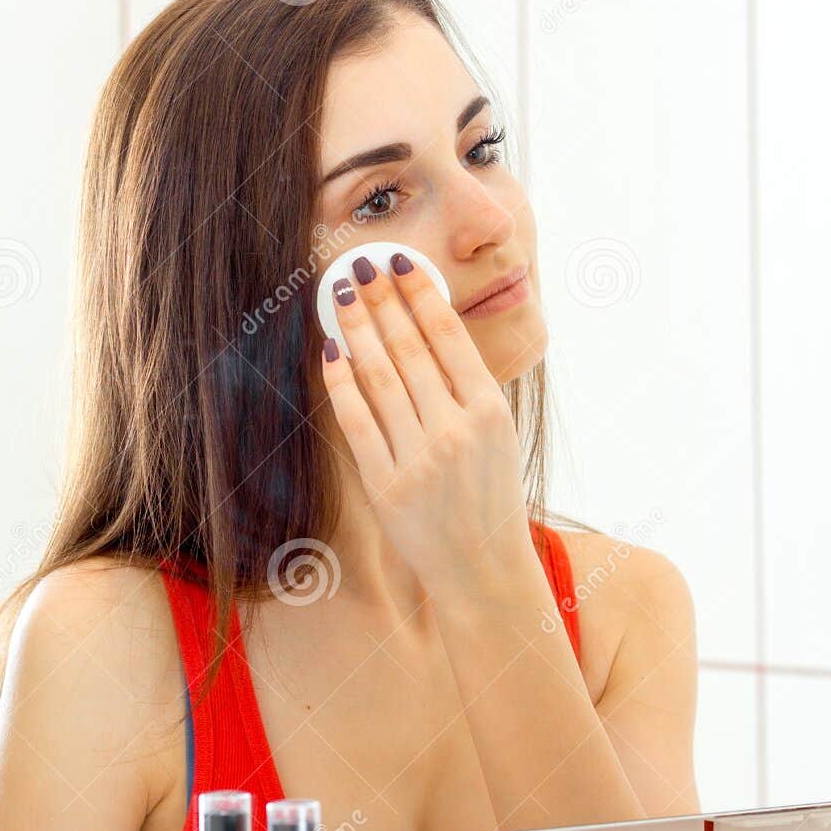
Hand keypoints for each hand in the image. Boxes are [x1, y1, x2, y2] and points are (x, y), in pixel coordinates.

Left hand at [321, 253, 532, 590]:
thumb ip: (470, 385)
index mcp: (489, 410)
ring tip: (340, 296)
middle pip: (408, 348)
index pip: (447, 335)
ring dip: (356, 328)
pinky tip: (330, 350)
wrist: (483, 569)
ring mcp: (419, 457)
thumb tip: (431, 325)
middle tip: (359, 265)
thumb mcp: (499, 434)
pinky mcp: (386, 484)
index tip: (399, 262)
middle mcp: (455, 429)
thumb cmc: (491, 496)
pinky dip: (341, 382)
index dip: (419, 293)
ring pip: (378, 376)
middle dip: (380, 300)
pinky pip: (357, 421)